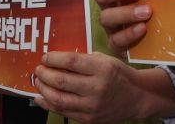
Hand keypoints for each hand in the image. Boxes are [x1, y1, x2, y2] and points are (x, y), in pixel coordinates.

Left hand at [34, 52, 174, 122]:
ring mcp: (91, 106)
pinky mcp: (87, 119)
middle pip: (61, 81)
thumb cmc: (118, 75)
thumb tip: (58, 60)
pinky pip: (62, 111)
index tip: (45, 57)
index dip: (54, 59)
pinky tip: (41, 97)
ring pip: (58, 99)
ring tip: (39, 82)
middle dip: (44, 74)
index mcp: (102, 69)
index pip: (71, 62)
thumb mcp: (105, 60)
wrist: (136, 97)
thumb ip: (84, 59)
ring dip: (43, 89)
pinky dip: (48, 104)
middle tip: (38, 69)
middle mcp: (97, 88)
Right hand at [93, 0, 151, 54]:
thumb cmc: (154, 6)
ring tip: (147, 11)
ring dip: (126, 13)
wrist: (157, 39)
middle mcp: (108, 6)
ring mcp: (111, 26)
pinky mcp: (116, 44)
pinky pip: (116, 40)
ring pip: (106, 17)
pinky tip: (143, 28)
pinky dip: (129, 34)